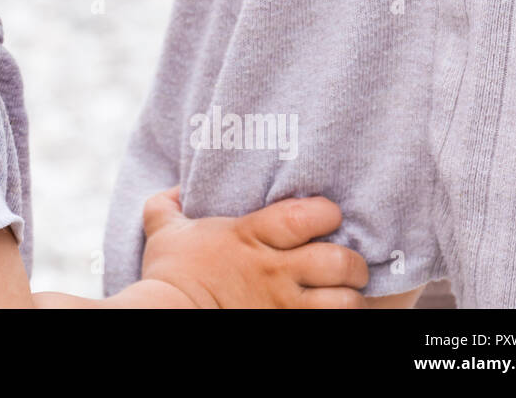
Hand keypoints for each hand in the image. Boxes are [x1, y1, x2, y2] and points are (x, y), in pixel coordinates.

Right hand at [138, 187, 368, 307]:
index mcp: (250, 236)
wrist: (164, 315)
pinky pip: (329, 324)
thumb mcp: (163, 230)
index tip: (326, 216)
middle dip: (352, 262)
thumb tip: (176, 189)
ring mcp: (281, 306)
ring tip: (343, 294)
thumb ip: (167, 204)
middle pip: (338, 261)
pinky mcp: (285, 326)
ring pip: (343, 302)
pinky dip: (336, 317)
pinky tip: (329, 312)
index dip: (327, 212)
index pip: (306, 216)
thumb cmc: (169, 274)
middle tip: (345, 262)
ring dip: (349, 297)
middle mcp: (274, 271)